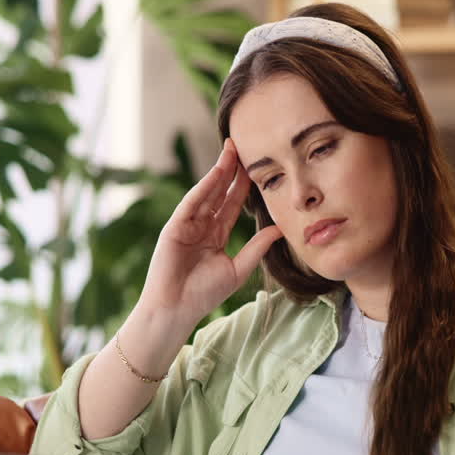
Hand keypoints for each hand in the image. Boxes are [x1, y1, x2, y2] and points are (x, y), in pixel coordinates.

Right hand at [137, 138, 282, 330]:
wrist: (177, 309)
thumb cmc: (204, 294)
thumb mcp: (238, 268)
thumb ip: (257, 247)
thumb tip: (280, 229)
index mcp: (216, 234)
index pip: (232, 204)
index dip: (244, 185)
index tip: (258, 167)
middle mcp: (201, 225)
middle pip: (219, 192)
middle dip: (231, 170)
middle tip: (245, 146)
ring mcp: (187, 224)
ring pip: (206, 192)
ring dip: (218, 171)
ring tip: (232, 150)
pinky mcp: (175, 226)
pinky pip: (192, 202)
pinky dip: (204, 187)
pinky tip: (216, 173)